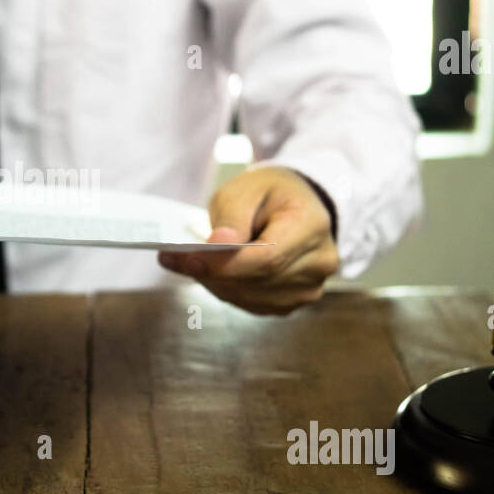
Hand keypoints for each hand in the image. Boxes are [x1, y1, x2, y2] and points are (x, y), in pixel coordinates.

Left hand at [158, 165, 337, 314]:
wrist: (297, 205)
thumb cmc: (269, 193)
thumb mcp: (246, 189)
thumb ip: (232, 216)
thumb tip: (218, 246)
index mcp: (311, 225)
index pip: (268, 258)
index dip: (226, 264)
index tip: (189, 259)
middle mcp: (319, 261)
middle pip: (258, 281)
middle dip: (212, 274)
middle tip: (174, 260)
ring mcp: (310, 285)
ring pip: (253, 297)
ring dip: (217, 284)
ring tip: (191, 263)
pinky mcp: (296, 300)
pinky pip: (255, 304)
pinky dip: (229, 291)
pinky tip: (215, 273)